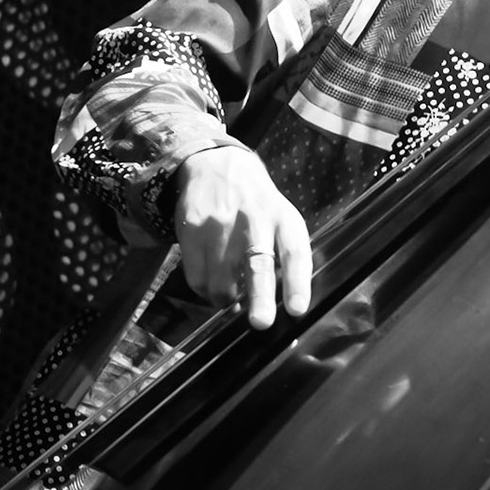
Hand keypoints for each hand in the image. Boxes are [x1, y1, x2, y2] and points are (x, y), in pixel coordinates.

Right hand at [173, 146, 312, 329]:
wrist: (216, 167)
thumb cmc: (258, 204)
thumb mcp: (281, 217)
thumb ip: (285, 254)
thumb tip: (288, 307)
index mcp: (283, 218)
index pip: (295, 252)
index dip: (297, 282)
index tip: (297, 309)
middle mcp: (253, 220)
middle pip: (258, 264)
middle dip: (260, 297)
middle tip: (261, 322)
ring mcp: (220, 225)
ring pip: (221, 282)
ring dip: (227, 300)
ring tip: (232, 295)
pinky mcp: (192, 230)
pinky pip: (197, 278)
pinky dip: (206, 290)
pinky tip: (213, 281)